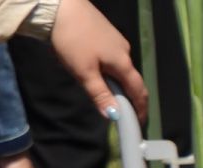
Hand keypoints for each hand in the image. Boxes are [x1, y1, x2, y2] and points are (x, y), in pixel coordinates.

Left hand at [47, 0, 146, 121]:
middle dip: (130, 96)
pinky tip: (97, 66)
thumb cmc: (73, 40)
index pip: (138, 91)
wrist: (61, 5)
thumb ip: (100, 94)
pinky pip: (113, 55)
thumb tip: (114, 116)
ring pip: (122, 67)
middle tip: (124, 109)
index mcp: (123, 64)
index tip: (139, 121)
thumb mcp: (84, 72)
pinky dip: (110, 67)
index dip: (140, 108)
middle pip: (132, 79)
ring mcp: (117, 40)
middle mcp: (125, 52)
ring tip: (106, 88)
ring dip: (118, 80)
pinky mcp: (107, 32)